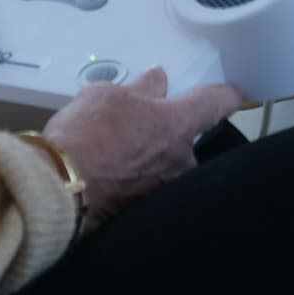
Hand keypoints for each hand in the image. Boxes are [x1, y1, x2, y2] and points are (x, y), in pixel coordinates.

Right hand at [42, 68, 248, 224]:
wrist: (58, 189)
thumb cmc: (84, 135)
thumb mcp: (106, 95)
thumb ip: (140, 89)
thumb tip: (157, 81)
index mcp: (177, 125)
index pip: (218, 104)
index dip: (228, 96)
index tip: (235, 95)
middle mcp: (180, 161)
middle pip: (187, 143)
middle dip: (167, 138)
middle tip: (138, 132)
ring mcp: (163, 191)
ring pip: (165, 169)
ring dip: (148, 162)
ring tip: (115, 157)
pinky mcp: (143, 213)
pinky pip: (145, 190)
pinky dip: (132, 183)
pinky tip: (108, 178)